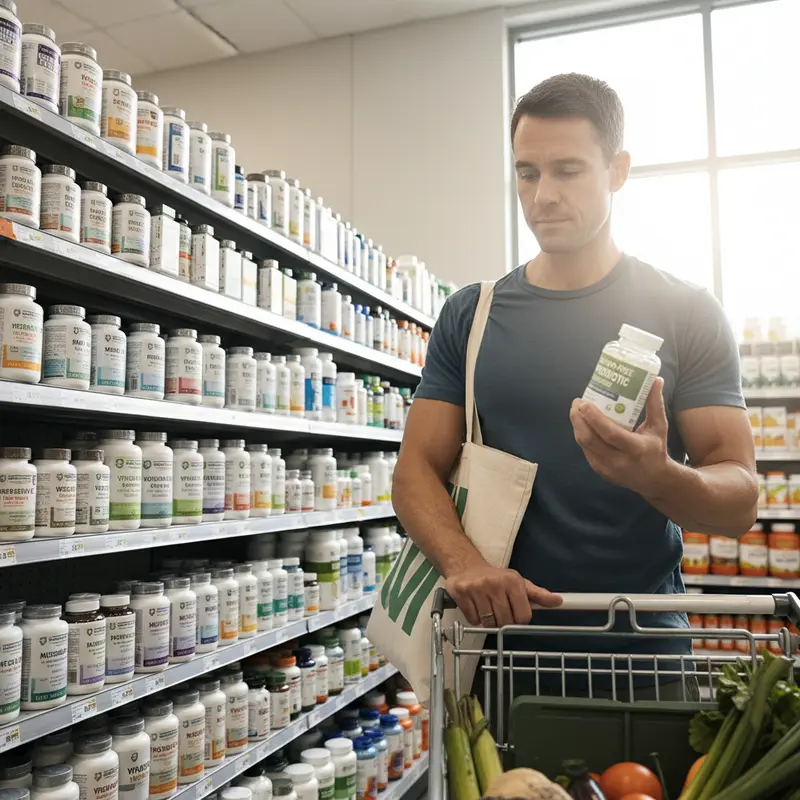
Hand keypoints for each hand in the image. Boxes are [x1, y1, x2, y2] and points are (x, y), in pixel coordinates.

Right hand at [444, 562, 561, 627]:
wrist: (466, 565)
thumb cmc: (496, 578)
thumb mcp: (518, 583)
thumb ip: (538, 595)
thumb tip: (558, 601)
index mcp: (513, 581)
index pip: (523, 616)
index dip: (519, 619)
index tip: (514, 612)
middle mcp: (495, 583)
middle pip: (505, 621)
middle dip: (503, 621)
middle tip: (498, 610)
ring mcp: (477, 588)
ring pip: (488, 623)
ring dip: (488, 621)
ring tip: (487, 608)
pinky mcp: (461, 594)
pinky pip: (473, 620)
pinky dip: (475, 619)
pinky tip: (475, 607)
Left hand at [570, 376, 670, 495]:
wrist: (655, 480)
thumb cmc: (656, 448)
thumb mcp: (659, 426)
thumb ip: (654, 404)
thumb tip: (656, 380)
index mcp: (636, 448)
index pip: (609, 433)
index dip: (594, 418)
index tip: (584, 403)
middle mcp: (620, 461)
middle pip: (590, 439)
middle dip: (578, 419)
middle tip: (577, 403)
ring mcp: (608, 469)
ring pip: (584, 445)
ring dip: (577, 426)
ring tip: (577, 411)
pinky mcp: (601, 473)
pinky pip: (586, 452)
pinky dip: (582, 436)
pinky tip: (582, 425)